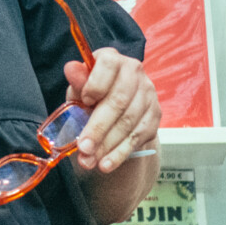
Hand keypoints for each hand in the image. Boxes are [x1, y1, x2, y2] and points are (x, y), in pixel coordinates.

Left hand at [63, 48, 159, 172]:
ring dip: (107, 145)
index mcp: (113, 60)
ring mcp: (148, 94)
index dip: (95, 84)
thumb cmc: (92, 95)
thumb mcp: (80, 88)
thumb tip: (70, 68)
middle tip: (82, 148)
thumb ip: (77, 82)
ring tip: (89, 161)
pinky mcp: (155, 115)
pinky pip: (138, 137)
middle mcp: (135, 73)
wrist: (115, 111)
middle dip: (98, 127)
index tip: (84, 101)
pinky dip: (120, 153)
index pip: (108, 65)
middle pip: (119, 101)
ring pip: (129, 123)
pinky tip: (106, 164)